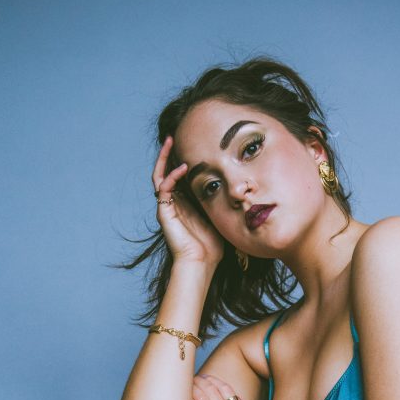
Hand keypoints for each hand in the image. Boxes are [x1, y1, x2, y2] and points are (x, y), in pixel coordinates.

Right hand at [153, 135, 224, 266]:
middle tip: (173, 136)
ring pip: (159, 176)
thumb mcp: (219, 215)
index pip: (178, 176)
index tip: (190, 144)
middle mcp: (173, 202)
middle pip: (165, 171)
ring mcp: (167, 207)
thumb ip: (220, 200)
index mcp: (184, 203)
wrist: (201, 263)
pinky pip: (163, 188)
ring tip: (170, 141)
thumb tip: (240, 187)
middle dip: (168, 154)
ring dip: (164, 158)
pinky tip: (182, 168)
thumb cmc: (212, 245)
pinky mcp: (164, 212)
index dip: (181, 160)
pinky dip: (171, 176)